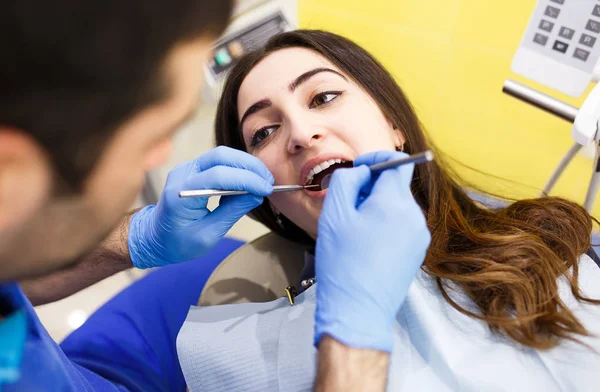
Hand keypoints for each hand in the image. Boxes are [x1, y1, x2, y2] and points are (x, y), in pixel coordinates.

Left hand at [128, 146, 272, 268]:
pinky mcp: (193, 169)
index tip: (266, 189)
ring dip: (245, 165)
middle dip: (249, 166)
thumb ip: (232, 212)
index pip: (218, 176)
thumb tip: (256, 195)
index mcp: (181, 194)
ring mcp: (186, 168)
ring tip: (263, 180)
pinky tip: (249, 180)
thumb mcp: (208, 235)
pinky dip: (237, 168)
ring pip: (221, 155)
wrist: (154, 238)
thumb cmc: (177, 242)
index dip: (246, 180)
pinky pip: (218, 161)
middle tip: (269, 181)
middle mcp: (182, 174)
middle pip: (221, 156)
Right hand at [314, 151, 430, 351]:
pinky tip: (366, 244)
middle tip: (348, 204)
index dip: (376, 158)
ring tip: (354, 229)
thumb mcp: (334, 214)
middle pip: (396, 184)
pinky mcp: (417, 252)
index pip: (397, 162)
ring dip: (377, 206)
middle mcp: (414, 216)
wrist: (357, 309)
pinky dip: (385, 224)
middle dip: (372, 187)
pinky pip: (402, 225)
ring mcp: (419, 236)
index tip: (359, 168)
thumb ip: (346, 180)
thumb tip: (361, 172)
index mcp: (395, 203)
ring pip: (398, 205)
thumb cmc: (343, 263)